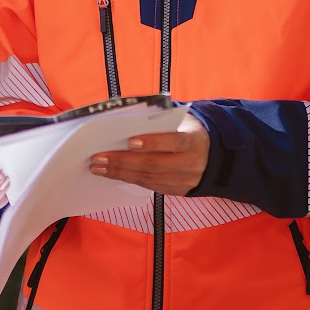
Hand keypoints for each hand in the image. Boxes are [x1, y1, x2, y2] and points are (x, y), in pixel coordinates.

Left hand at [89, 113, 208, 195]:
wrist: (212, 158)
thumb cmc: (187, 132)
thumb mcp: (183, 122)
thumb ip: (162, 121)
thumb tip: (126, 118)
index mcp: (194, 141)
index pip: (174, 142)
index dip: (153, 142)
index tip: (129, 141)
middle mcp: (191, 164)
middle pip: (154, 164)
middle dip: (123, 161)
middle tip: (99, 157)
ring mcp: (183, 181)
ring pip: (148, 178)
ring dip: (119, 173)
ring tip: (97, 167)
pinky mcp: (175, 191)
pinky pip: (148, 186)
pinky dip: (128, 179)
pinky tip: (111, 173)